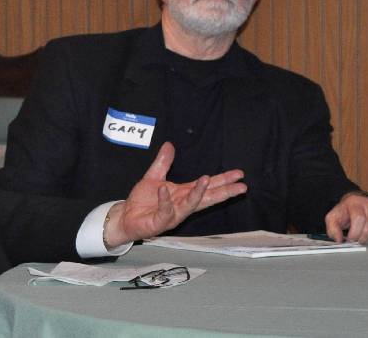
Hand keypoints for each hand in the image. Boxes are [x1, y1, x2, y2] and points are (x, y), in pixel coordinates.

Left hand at [103, 142, 246, 247]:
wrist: (126, 216)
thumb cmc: (142, 201)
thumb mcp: (154, 177)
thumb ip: (163, 163)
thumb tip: (169, 145)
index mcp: (183, 194)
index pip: (207, 186)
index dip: (222, 180)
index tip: (238, 175)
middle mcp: (182, 205)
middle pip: (207, 198)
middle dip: (224, 192)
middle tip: (241, 187)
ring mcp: (173, 214)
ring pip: (189, 205)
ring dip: (198, 193)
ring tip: (206, 179)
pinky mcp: (160, 222)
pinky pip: (165, 210)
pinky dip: (165, 200)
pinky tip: (164, 189)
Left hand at [324, 192, 367, 243]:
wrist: (355, 203)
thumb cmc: (345, 211)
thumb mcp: (333, 218)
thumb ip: (332, 229)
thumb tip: (338, 240)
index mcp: (355, 203)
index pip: (359, 219)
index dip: (354, 233)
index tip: (350, 239)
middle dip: (359, 239)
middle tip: (355, 239)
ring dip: (367, 240)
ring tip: (361, 235)